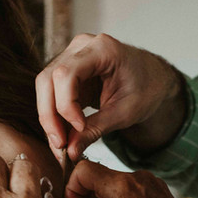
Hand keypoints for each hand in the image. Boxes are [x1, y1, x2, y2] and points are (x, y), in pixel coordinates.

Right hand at [36, 34, 184, 160]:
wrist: (153, 79)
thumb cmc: (146, 88)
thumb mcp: (125, 113)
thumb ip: (96, 130)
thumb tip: (70, 151)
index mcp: (102, 49)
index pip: (66, 74)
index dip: (66, 105)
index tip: (79, 129)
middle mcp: (82, 46)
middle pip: (48, 79)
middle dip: (50, 115)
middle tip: (60, 144)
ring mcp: (72, 55)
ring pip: (44, 86)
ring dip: (49, 117)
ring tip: (61, 144)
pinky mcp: (67, 70)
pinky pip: (51, 92)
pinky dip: (54, 114)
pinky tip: (63, 134)